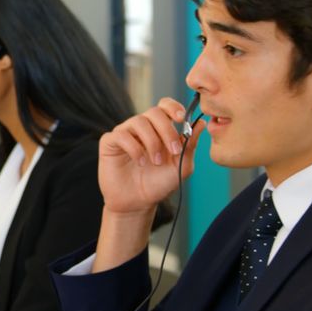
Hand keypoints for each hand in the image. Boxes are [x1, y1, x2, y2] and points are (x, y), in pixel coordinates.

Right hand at [98, 97, 204, 215]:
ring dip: (152, 142)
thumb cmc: (158, 184)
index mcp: (159, 129)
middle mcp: (142, 127)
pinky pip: (122, 135)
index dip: (173, 107)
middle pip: (154, 112)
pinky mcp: (110, 142)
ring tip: (156, 161)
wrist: (137, 204)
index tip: (181, 119)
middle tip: (174, 151)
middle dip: (167, 130)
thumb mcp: (181, 166)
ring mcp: (125, 133)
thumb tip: (201, 123)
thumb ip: (190, 145)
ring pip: (139, 122)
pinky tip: (140, 161)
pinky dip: (134, 148)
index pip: (165, 106)